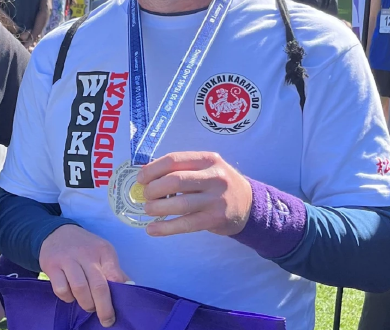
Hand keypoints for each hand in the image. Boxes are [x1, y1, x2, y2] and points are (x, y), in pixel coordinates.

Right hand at [38, 224, 129, 327]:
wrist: (56, 232)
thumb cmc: (85, 247)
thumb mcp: (102, 252)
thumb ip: (114, 270)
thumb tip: (129, 288)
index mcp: (103, 250)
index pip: (115, 275)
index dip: (119, 294)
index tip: (120, 309)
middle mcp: (86, 254)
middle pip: (98, 286)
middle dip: (104, 308)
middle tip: (106, 320)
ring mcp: (67, 259)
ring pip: (79, 289)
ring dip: (86, 304)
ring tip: (88, 307)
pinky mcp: (52, 266)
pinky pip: (61, 289)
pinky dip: (68, 298)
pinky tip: (71, 295)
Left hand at [137, 151, 252, 237]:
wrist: (249, 205)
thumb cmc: (218, 184)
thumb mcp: (205, 168)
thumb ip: (180, 169)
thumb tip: (144, 174)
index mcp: (207, 159)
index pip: (173, 160)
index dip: (152, 169)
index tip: (140, 179)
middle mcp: (214, 177)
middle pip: (175, 181)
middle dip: (153, 189)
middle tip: (145, 196)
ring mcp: (216, 199)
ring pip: (179, 204)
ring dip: (157, 208)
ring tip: (148, 210)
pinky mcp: (215, 219)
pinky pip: (185, 224)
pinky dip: (165, 228)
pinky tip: (152, 229)